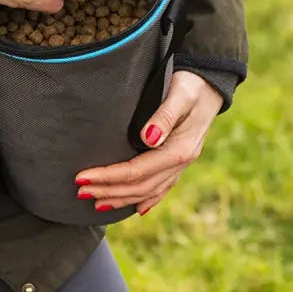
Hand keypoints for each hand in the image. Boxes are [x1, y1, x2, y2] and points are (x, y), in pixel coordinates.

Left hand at [75, 70, 222, 214]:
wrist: (212, 83)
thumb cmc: (192, 85)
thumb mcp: (180, 94)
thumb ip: (164, 116)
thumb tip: (148, 138)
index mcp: (179, 150)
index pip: (136, 171)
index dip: (108, 177)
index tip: (83, 177)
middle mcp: (181, 162)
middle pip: (139, 186)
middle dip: (108, 191)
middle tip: (80, 192)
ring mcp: (181, 164)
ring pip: (149, 191)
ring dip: (122, 199)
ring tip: (97, 203)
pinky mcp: (179, 161)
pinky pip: (162, 187)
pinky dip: (147, 199)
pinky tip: (136, 208)